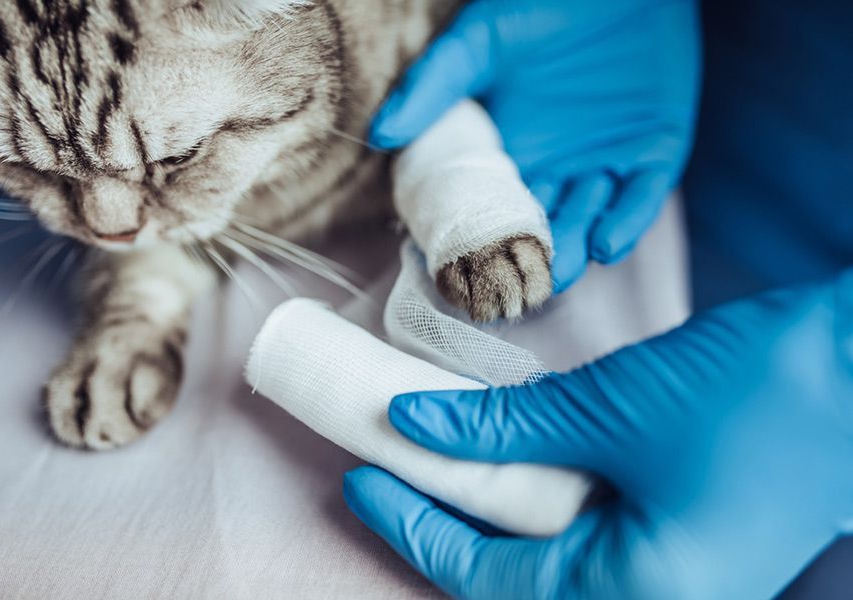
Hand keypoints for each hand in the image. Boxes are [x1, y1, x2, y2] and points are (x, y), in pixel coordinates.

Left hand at [344, 270, 852, 599]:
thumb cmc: (755, 396)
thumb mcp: (608, 409)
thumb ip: (504, 426)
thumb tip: (414, 421)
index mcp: (633, 595)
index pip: (484, 578)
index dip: (413, 526)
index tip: (361, 477)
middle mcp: (651, 596)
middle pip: (511, 573)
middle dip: (443, 519)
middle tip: (387, 466)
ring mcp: (671, 568)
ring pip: (546, 549)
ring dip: (487, 502)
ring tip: (432, 456)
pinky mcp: (681, 530)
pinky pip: (584, 526)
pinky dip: (535, 491)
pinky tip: (506, 454)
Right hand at [372, 0, 700, 291]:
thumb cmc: (541, 3)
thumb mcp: (479, 44)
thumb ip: (434, 87)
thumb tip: (382, 135)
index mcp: (512, 151)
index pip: (492, 212)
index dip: (481, 244)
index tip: (463, 274)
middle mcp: (556, 166)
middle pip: (540, 230)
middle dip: (529, 263)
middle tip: (515, 291)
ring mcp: (606, 162)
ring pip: (588, 223)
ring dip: (573, 249)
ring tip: (557, 269)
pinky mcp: (655, 151)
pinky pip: (642, 197)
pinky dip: (627, 222)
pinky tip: (606, 243)